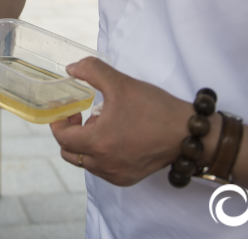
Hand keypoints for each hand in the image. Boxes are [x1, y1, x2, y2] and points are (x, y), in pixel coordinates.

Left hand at [50, 57, 191, 185]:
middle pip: (70, 153)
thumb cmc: (155, 108)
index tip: (68, 110)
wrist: (187, 131)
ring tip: (101, 124)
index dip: (59, 122)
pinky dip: (100, 154)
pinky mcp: (128, 178)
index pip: (62, 138)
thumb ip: (92, 70)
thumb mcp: (121, 83)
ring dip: (86, 144)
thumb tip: (71, 68)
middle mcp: (104, 164)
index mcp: (98, 143)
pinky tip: (114, 136)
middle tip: (80, 116)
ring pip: (86, 162)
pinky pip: (102, 169)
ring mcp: (117, 174)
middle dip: (70, 133)